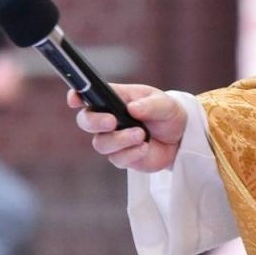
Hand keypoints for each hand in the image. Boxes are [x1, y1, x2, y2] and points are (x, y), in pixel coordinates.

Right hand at [69, 83, 185, 172]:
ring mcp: (113, 139)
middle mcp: (108, 118)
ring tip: (141, 135)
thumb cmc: (168, 114)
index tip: (75, 99)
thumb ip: (150, 105)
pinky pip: (117, 159)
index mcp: (114, 98)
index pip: (88, 95)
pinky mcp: (121, 157)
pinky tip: (145, 147)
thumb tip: (132, 109)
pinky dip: (132, 153)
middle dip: (95, 122)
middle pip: (86, 121)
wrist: (181, 140)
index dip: (76, 97)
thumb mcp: (165, 104)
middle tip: (112, 122)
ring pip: (101, 143)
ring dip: (120, 140)